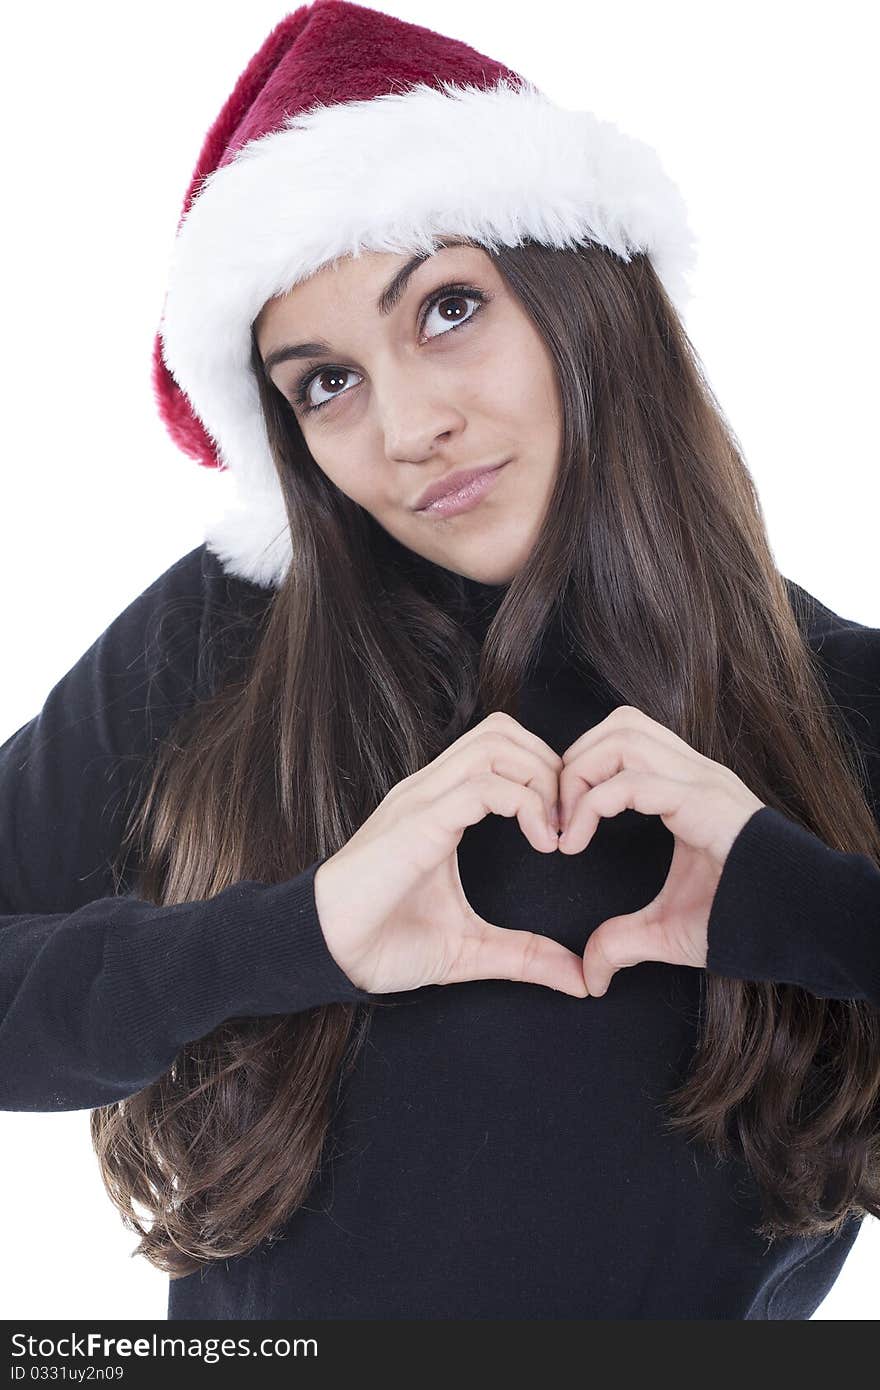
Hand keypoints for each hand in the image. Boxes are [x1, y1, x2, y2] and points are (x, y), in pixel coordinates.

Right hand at [314, 712, 584, 997]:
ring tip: (553, 832)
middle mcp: (431, 790)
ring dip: (540, 779)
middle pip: (504, 732)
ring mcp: (423, 800)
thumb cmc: (384, 943)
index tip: (566, 833)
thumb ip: (525, 956)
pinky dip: (525, 804)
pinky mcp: (419, 822)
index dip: (545, 776)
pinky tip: (541, 842)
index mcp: (441, 805)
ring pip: (495, 744)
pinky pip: (482, 786)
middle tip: (568, 824)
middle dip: (550, 767)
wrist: (326, 954)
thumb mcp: (471, 950)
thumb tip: (580, 980)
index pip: (501, 748)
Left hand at [556, 705, 765, 995]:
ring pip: (623, 735)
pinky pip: (634, 782)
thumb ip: (624, 941)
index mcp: (686, 787)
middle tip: (553, 818)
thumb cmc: (744, 919)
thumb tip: (590, 974)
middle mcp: (695, 772)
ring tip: (564, 826)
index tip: (557, 827)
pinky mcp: (705, 801)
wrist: (801, 925)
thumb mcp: (669, 931)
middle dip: (574, 762)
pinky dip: (593, 804)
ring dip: (580, 774)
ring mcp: (702, 780)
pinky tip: (576, 841)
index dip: (580, 771)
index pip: (622, 740)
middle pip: (618, 723)